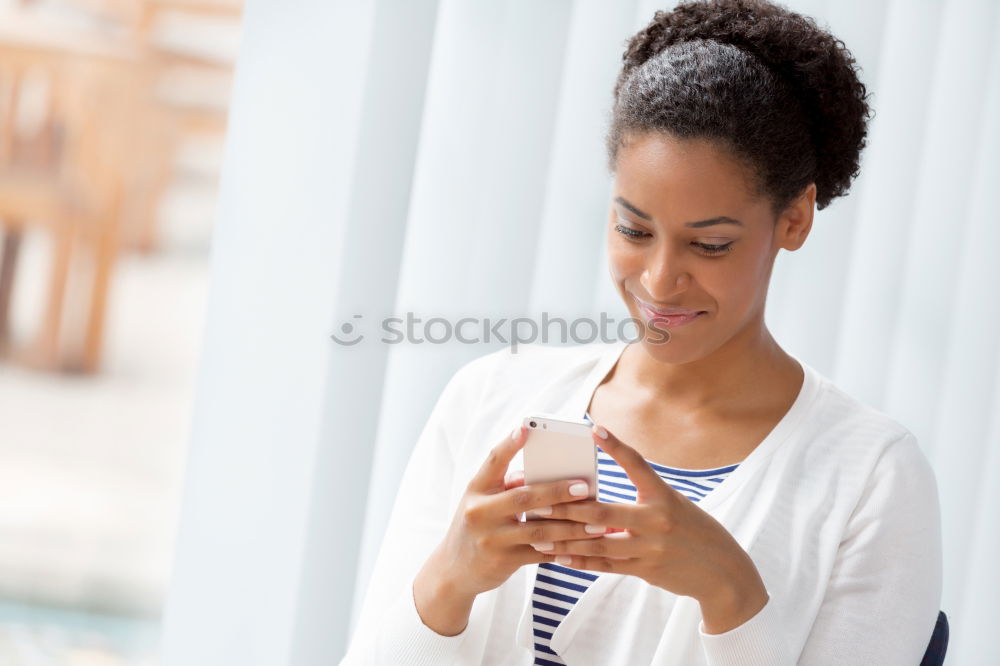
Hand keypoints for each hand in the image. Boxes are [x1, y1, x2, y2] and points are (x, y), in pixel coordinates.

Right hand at [417, 425, 606, 601]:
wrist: (454, 570)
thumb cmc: (477, 526)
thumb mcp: (482, 501)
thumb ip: (506, 486)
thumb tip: (538, 475)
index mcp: (476, 489)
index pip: (493, 461)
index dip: (509, 445)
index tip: (525, 428)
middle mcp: (480, 512)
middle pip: (523, 497)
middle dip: (557, 491)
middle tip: (584, 487)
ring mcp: (491, 538)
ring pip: (538, 530)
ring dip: (571, 526)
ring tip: (597, 523)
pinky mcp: (503, 561)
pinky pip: (540, 553)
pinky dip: (563, 548)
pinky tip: (583, 545)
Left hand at [534, 423, 768, 632]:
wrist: (722, 571)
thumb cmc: (694, 530)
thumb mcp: (674, 505)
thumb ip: (641, 500)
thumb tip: (598, 497)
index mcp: (664, 497)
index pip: (637, 465)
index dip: (616, 446)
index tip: (594, 430)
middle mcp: (656, 521)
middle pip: (603, 512)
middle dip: (567, 508)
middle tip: (540, 501)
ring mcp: (649, 548)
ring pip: (598, 543)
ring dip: (566, 538)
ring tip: (540, 533)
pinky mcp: (644, 569)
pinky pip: (605, 565)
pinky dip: (580, 560)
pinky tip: (559, 557)